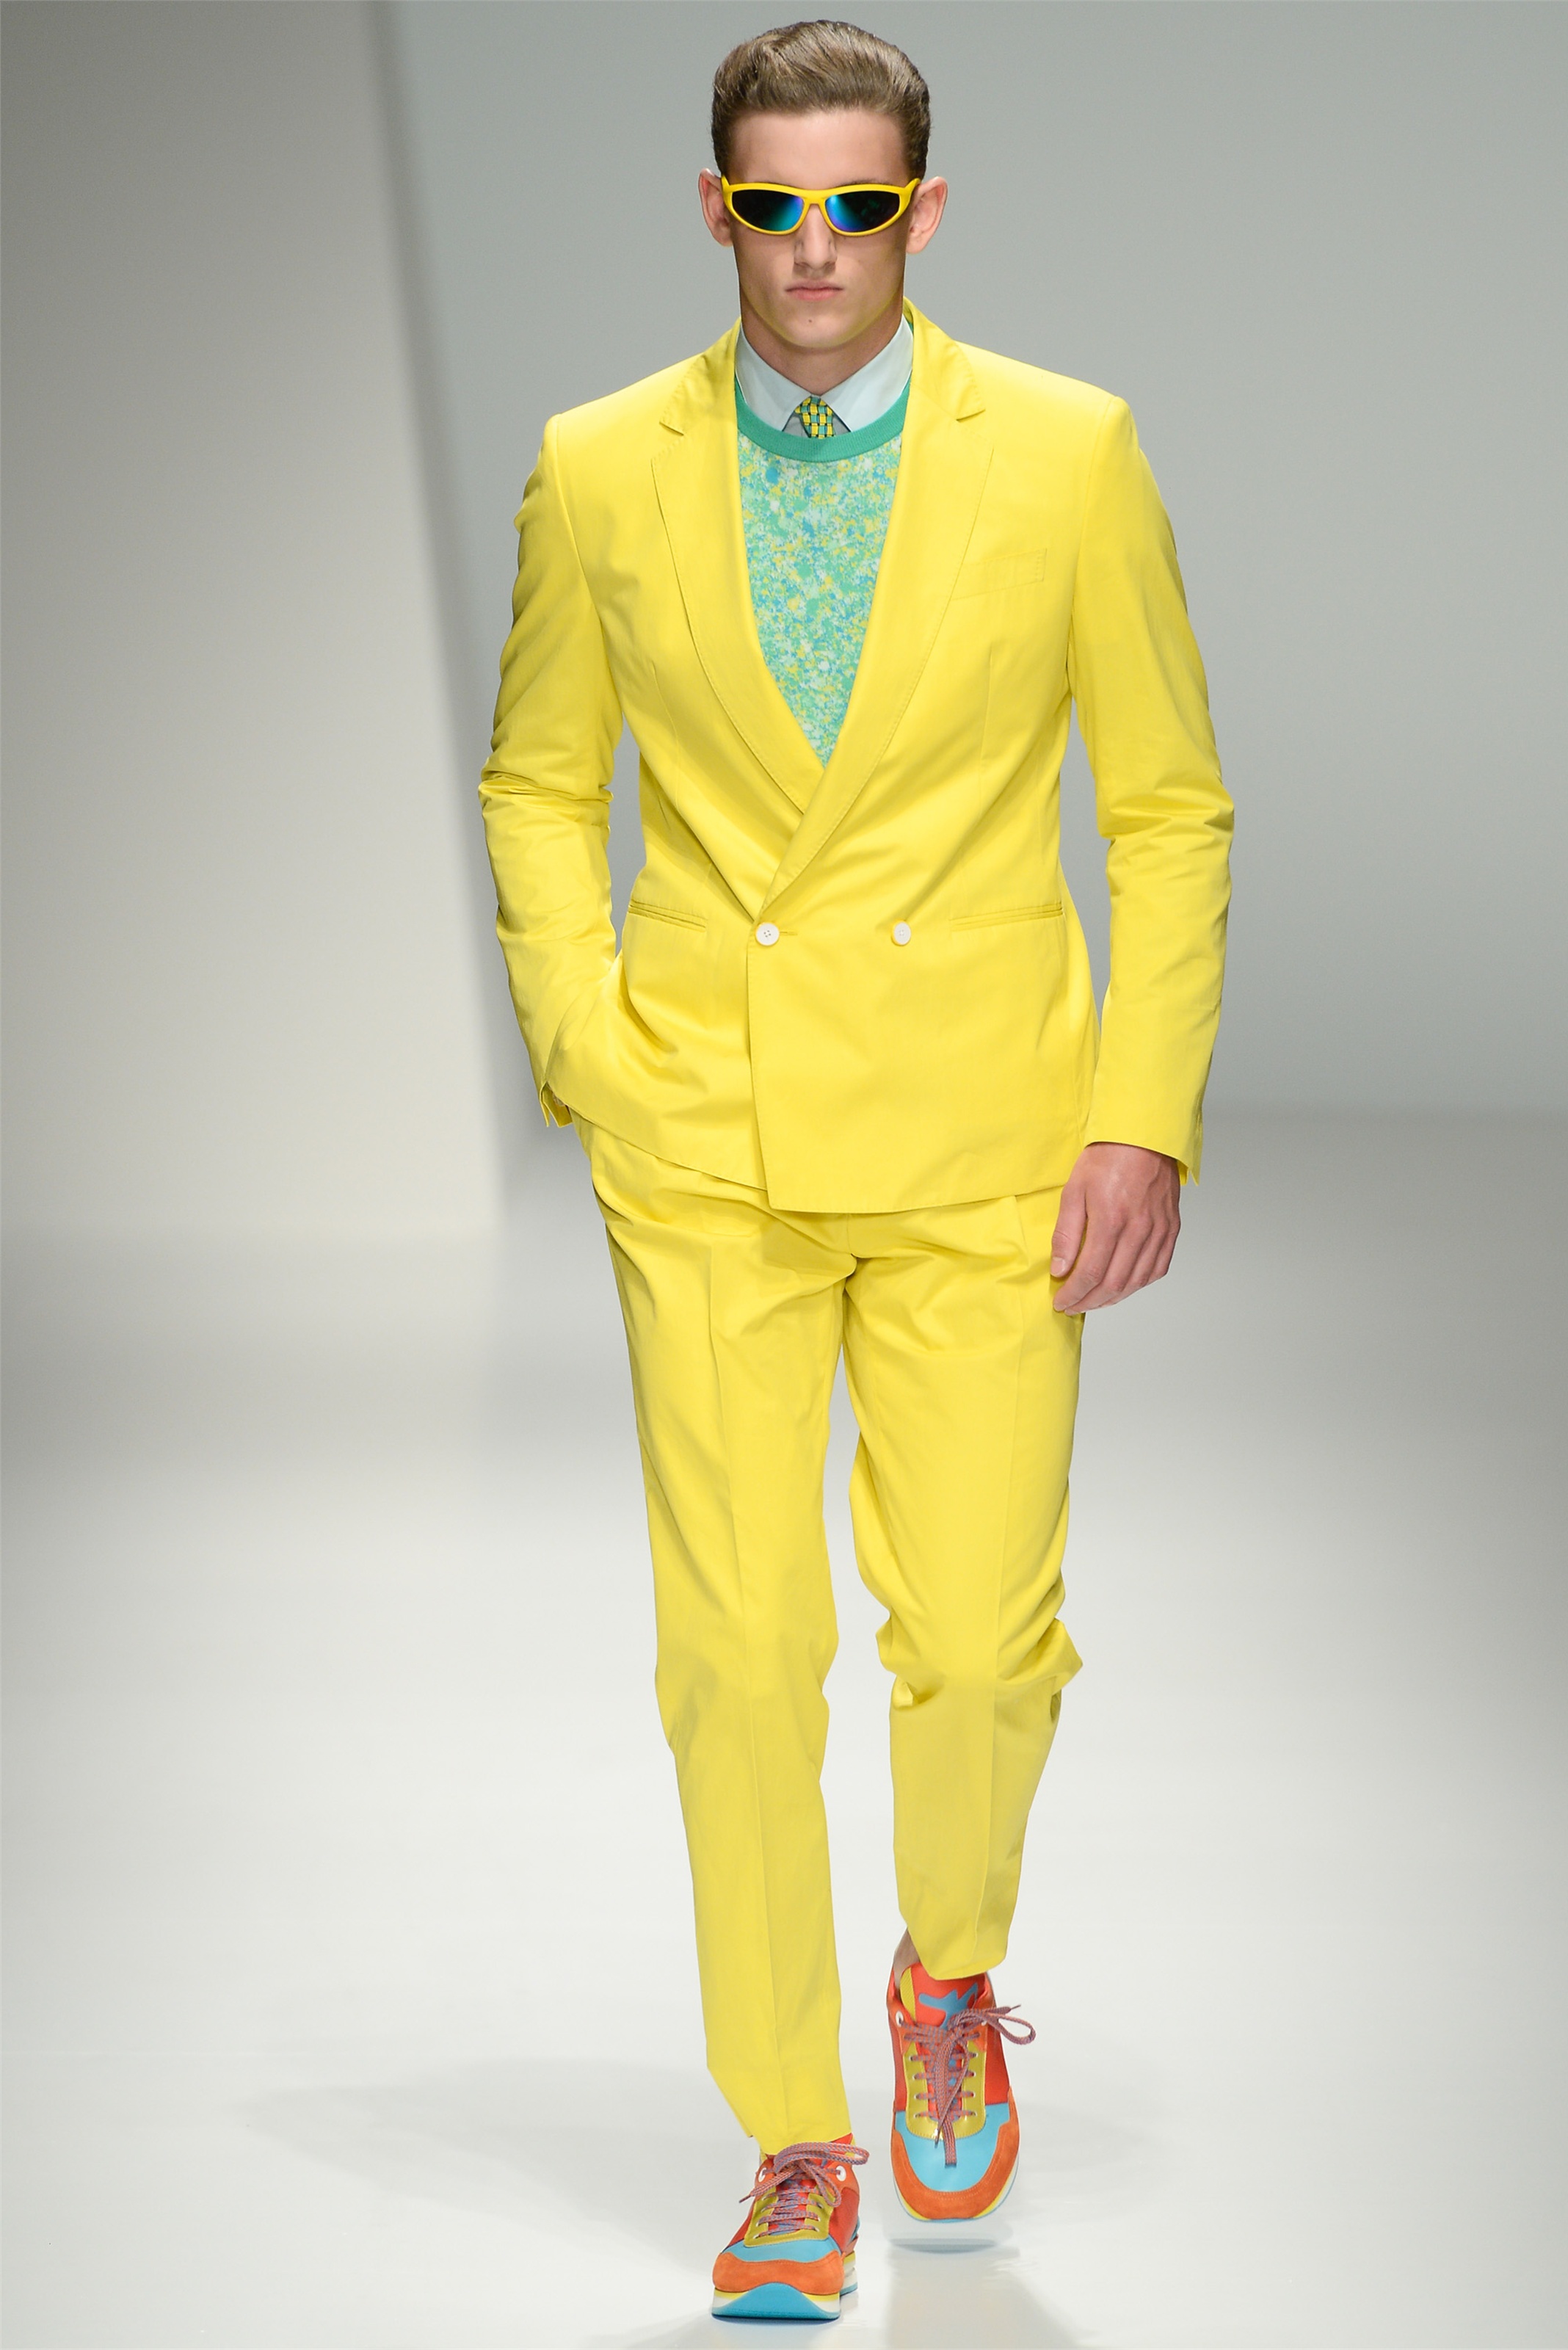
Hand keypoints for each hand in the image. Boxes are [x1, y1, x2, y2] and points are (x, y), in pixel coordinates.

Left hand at [1050, 1142, 1180, 1311]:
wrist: (1144, 1136)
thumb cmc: (1107, 1158)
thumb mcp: (1074, 1190)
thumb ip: (1067, 1234)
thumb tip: (1060, 1269)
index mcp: (1111, 1220)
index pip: (1090, 1273)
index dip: (1074, 1294)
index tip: (1061, 1301)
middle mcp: (1139, 1230)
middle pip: (1113, 1284)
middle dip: (1089, 1301)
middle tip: (1073, 1305)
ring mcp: (1159, 1231)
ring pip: (1136, 1282)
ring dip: (1112, 1298)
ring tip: (1093, 1300)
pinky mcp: (1171, 1230)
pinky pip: (1157, 1269)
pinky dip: (1138, 1284)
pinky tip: (1123, 1286)